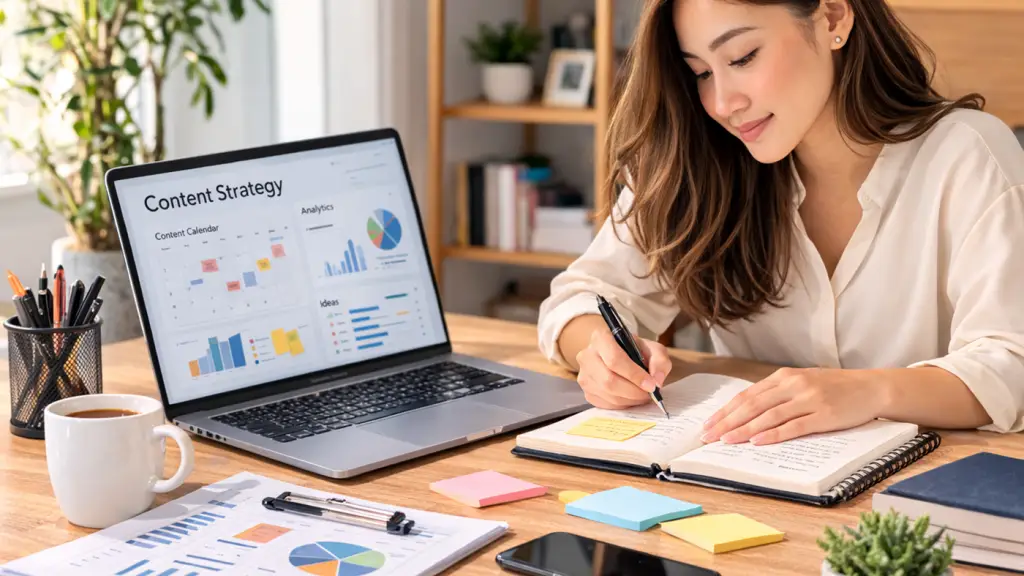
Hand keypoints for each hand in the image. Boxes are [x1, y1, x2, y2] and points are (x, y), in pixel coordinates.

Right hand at [574, 329, 671, 409]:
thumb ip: (659, 361)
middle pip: (609, 380)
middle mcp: (587, 355)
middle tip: (649, 394)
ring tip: (642, 395)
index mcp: (601, 338)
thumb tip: (657, 380)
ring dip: (630, 399)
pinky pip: (605, 404)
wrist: (617, 355)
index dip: (634, 375)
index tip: (651, 385)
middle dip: (633, 391)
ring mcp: (584, 375)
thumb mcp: (652, 348)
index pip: (614, 359)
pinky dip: (622, 405)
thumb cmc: (634, 350)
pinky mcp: (586, 391)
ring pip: (608, 394)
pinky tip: (631, 398)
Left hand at [699, 367, 887, 445]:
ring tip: (726, 440)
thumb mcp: (801, 383)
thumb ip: (777, 394)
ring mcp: (809, 399)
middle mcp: (793, 385)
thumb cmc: (833, 388)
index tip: (707, 424)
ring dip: (744, 429)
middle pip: (752, 405)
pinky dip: (774, 434)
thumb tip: (745, 411)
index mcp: (784, 377)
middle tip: (707, 436)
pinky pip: (794, 426)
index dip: (725, 411)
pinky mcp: (824, 415)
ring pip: (768, 416)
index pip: (747, 396)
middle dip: (727, 422)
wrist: (871, 387)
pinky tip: (758, 442)